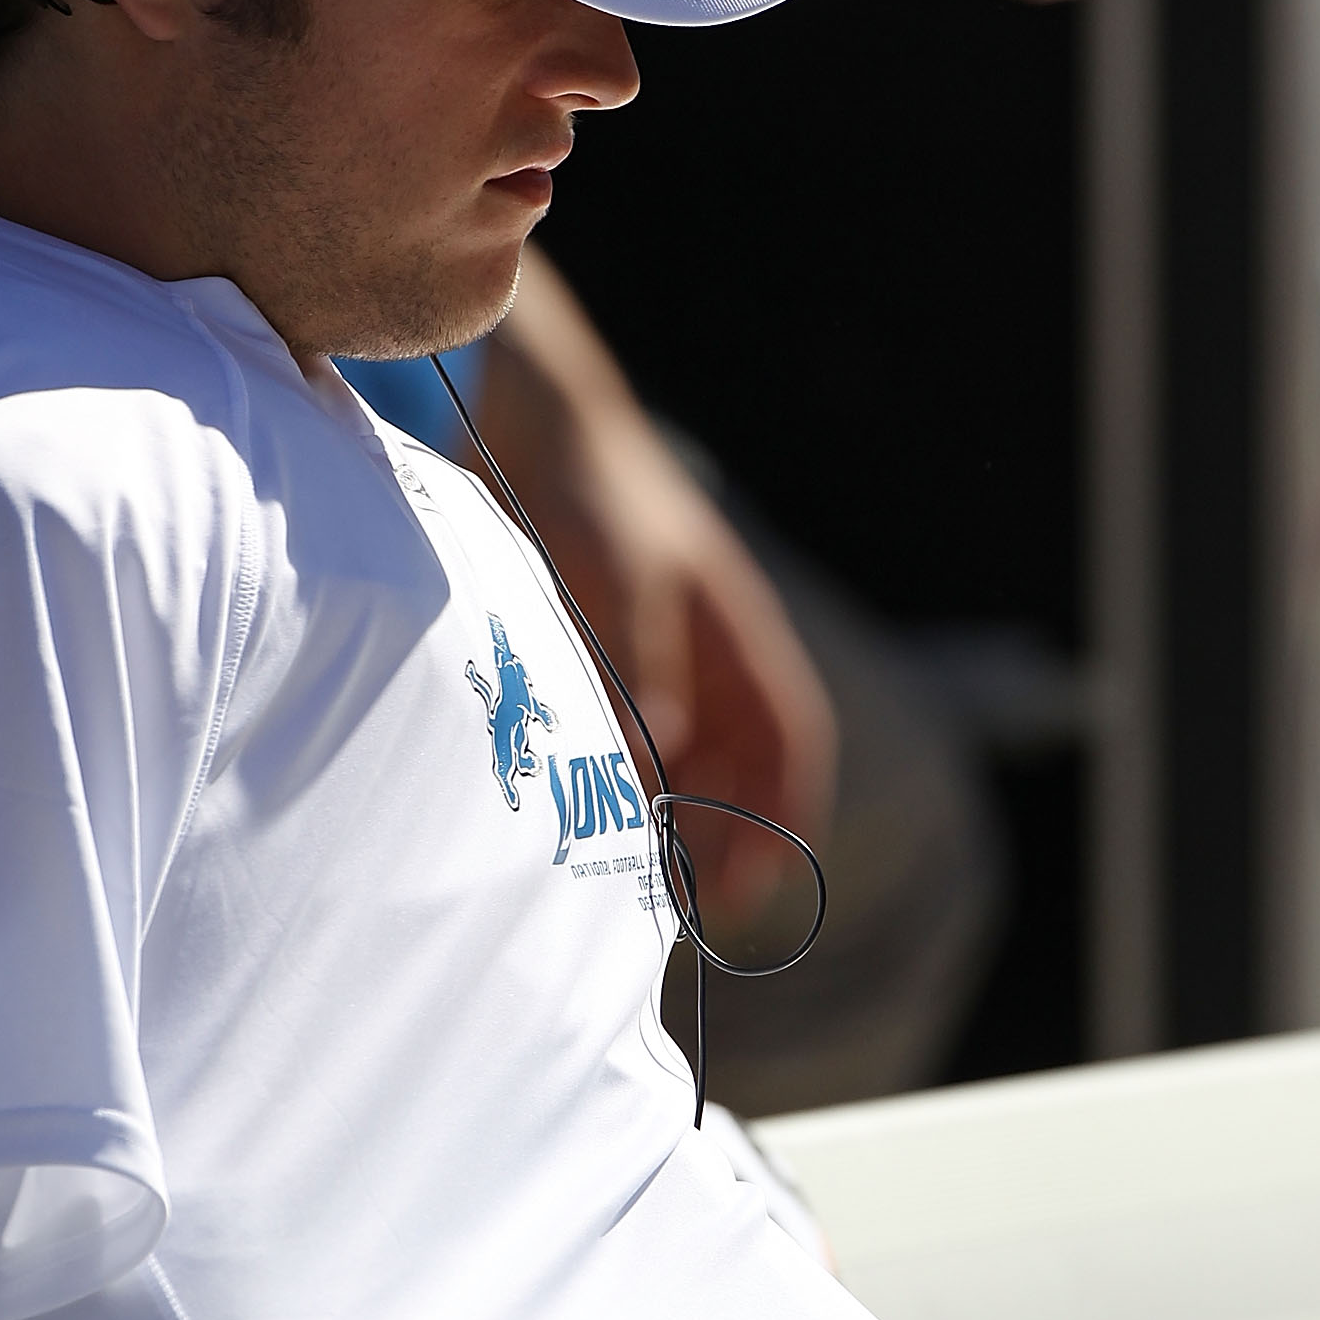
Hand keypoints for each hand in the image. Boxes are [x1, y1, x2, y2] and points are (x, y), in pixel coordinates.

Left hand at [474, 258, 836, 918]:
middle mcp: (705, 653)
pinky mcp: (591, 650)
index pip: (790, 742)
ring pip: (676, 758)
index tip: (751, 887)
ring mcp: (651, 651)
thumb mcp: (618, 597)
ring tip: (625, 872)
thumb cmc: (590, 496)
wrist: (528, 416)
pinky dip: (609, 780)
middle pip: (737, 766)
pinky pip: (616, 736)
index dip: (781, 818)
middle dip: (718, 836)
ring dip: (663, 815)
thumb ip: (634, 690)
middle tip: (676, 903)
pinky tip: (574, 812)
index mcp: (738, 635)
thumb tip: (648, 789)